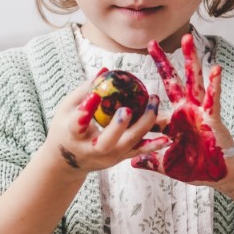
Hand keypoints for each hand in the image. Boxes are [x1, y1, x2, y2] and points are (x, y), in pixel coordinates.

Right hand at [41, 68, 170, 176]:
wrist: (67, 163)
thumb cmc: (66, 129)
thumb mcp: (66, 109)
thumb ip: (84, 90)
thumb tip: (105, 70)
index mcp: (72, 136)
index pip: (77, 125)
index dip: (85, 111)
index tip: (95, 95)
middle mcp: (90, 150)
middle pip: (106, 143)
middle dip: (118, 127)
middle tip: (128, 109)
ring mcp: (107, 157)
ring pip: (128, 145)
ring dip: (143, 125)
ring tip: (153, 102)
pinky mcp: (120, 159)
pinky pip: (139, 151)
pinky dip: (154, 145)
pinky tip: (167, 136)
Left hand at [132, 33, 233, 186]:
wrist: (218, 176)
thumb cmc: (195, 168)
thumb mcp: (166, 163)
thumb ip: (150, 159)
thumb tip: (132, 162)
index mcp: (173, 119)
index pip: (154, 101)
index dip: (142, 93)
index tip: (127, 78)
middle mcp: (185, 109)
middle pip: (173, 80)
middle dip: (163, 61)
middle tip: (151, 42)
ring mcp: (199, 110)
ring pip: (194, 80)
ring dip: (191, 59)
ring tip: (188, 39)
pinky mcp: (212, 117)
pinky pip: (212, 98)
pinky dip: (215, 84)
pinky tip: (216, 68)